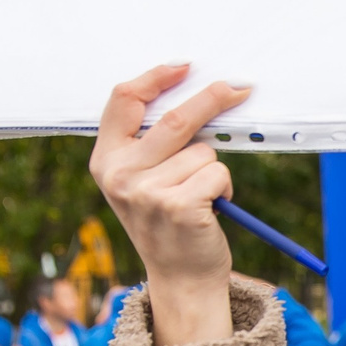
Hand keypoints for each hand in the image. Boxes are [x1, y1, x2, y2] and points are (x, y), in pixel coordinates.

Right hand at [87, 64, 249, 345]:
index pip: (123, 100)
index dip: (156, 77)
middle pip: (174, 118)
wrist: (180, 279)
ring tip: (201, 196)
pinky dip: (224, 186)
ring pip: (203, 151)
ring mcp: (148, 192)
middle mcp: (120, 176)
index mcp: (105, 161)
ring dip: (213, 168)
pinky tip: (211, 208)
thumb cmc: (167, 223)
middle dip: (212, 99)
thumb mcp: (141, 180)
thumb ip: (148, 142)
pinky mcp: (179, 206)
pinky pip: (218, 173)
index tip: (185, 67)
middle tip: (240, 88)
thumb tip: (190, 90)